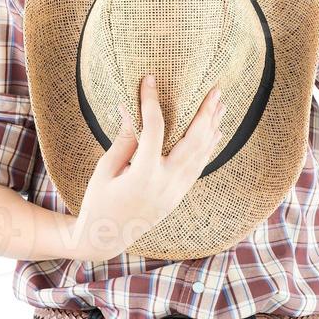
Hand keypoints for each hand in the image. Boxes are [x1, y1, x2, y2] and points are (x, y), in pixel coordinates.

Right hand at [74, 74, 225, 259]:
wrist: (105, 239)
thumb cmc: (98, 201)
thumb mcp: (104, 170)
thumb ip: (123, 140)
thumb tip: (132, 109)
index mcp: (141, 175)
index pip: (153, 129)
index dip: (151, 101)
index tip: (149, 80)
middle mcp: (165, 184)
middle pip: (194, 142)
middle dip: (205, 113)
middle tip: (214, 89)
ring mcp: (175, 192)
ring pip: (202, 154)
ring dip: (213, 127)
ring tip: (221, 103)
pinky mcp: (178, 196)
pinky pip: (199, 167)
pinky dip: (208, 146)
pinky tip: (215, 131)